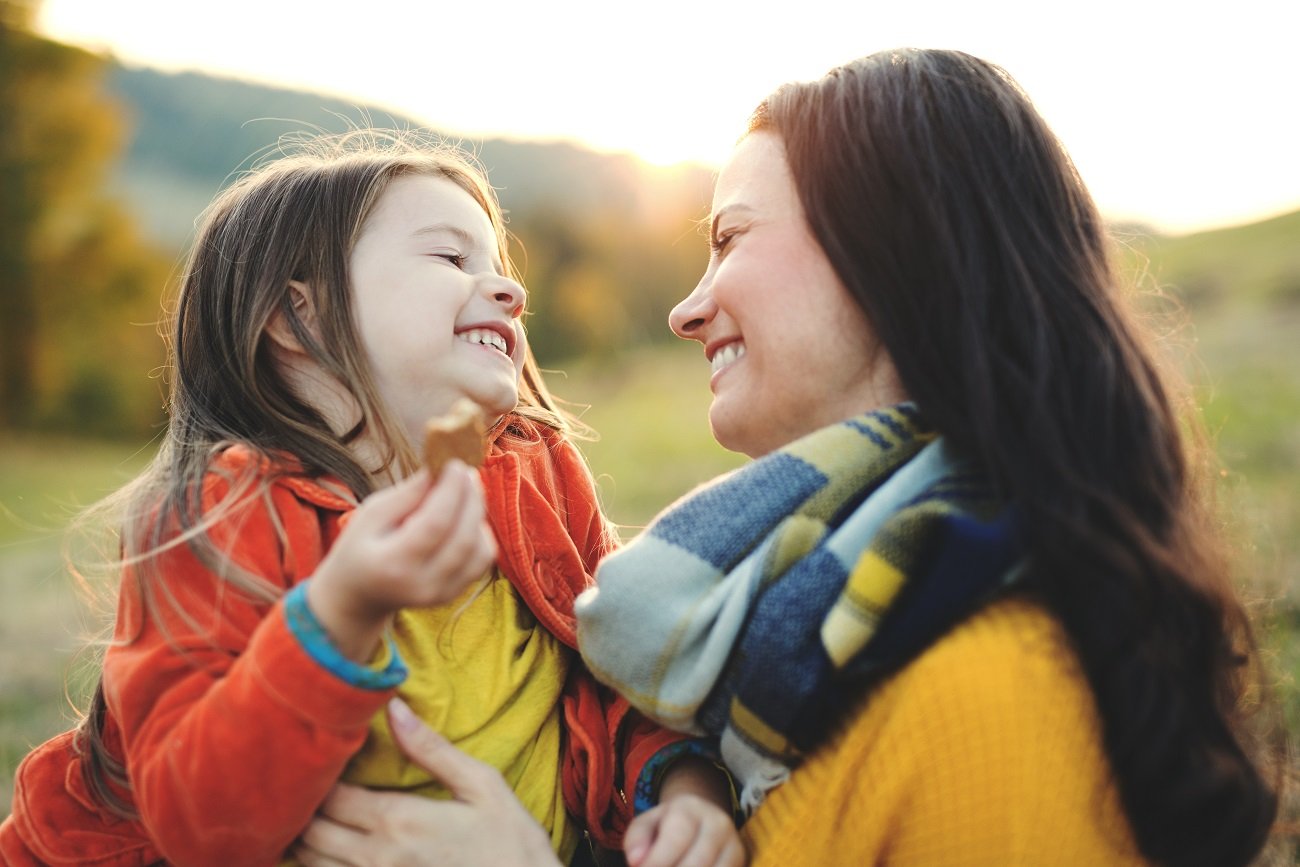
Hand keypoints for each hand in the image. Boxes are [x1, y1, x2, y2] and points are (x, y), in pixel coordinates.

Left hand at [294, 698, 559, 866]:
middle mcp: (377, 857)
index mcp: (400, 820)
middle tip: (304, 785)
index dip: (314, 775)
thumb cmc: (511, 843)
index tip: (315, 756)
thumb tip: (396, 708)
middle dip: (301, 807)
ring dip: (302, 840)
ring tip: (305, 816)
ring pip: (312, 864)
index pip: (331, 795)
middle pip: (311, 832)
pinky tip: (325, 851)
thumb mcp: (483, 786)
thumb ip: (432, 749)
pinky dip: (318, 866)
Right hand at [307, 462, 496, 658]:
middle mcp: (422, 585)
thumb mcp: (371, 515)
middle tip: (466, 471)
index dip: (451, 491)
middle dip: (471, 498)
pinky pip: (482, 560)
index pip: (435, 524)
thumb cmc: (361, 547)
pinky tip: (464, 518)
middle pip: (463, 538)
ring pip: (480, 550)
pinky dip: (480, 533)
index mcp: (393, 564)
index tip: (455, 463)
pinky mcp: (454, 594)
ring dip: (477, 514)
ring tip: (463, 492)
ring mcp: (441, 594)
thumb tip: (440, 469)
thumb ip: (407, 494)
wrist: (358, 595)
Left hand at [623, 794, 744, 866]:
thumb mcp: (647, 824)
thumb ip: (637, 839)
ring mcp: (734, 845)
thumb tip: (636, 861)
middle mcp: (718, 824)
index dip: (659, 861)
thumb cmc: (668, 826)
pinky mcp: (741, 861)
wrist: (702, 819)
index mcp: (690, 809)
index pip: (677, 837)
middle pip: (698, 862)